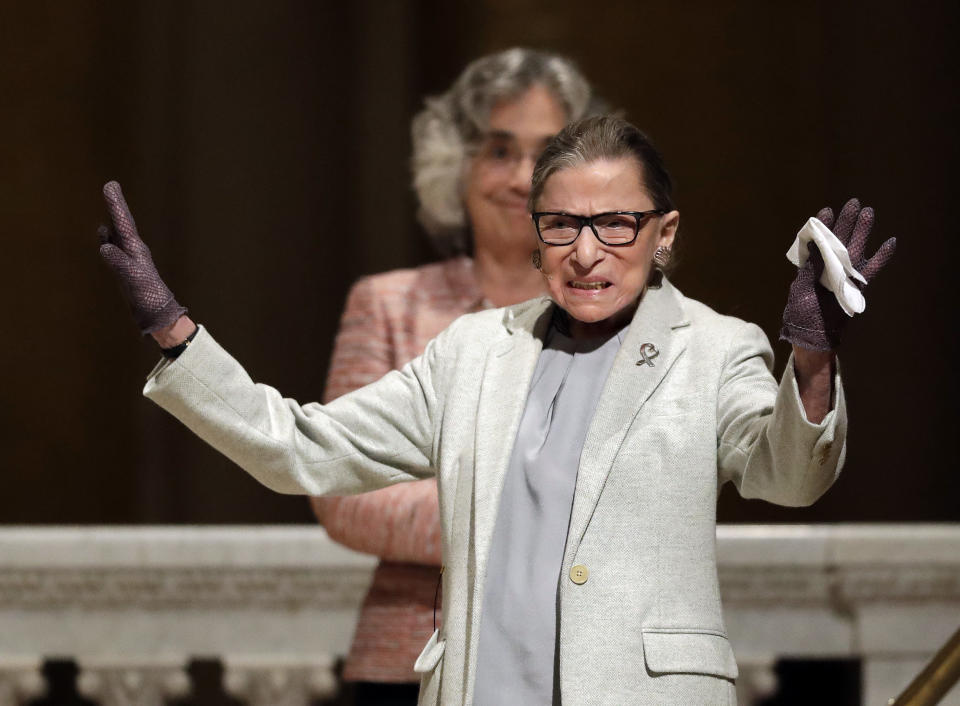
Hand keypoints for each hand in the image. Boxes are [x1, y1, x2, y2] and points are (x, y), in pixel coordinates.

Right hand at [98, 181, 186, 333]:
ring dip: (113, 218)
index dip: (116, 204)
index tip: (110, 185)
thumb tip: (104, 245)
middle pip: (122, 222)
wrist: (157, 314)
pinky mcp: (125, 269)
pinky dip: (108, 238)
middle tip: (110, 185)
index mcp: (136, 248)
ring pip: (118, 233)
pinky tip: (105, 236)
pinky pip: (115, 248)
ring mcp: (129, 259)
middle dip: (115, 205)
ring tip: (110, 203)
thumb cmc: (148, 297)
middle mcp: (133, 250)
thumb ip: (119, 262)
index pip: (124, 222)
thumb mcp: (133, 278)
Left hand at [780, 198, 895, 350]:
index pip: (818, 242)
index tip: (826, 211)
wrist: (813, 335)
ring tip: (868, 213)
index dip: (823, 226)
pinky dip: (882, 257)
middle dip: (846, 222)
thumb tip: (814, 244)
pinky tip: (890, 242)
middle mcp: (830, 268)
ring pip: (856, 249)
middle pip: (840, 240)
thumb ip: (809, 267)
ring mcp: (844, 276)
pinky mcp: (856, 286)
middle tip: (853, 203)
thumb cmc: (801, 313)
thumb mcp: (799, 288)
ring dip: (862, 232)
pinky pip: (872, 270)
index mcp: (812, 267)